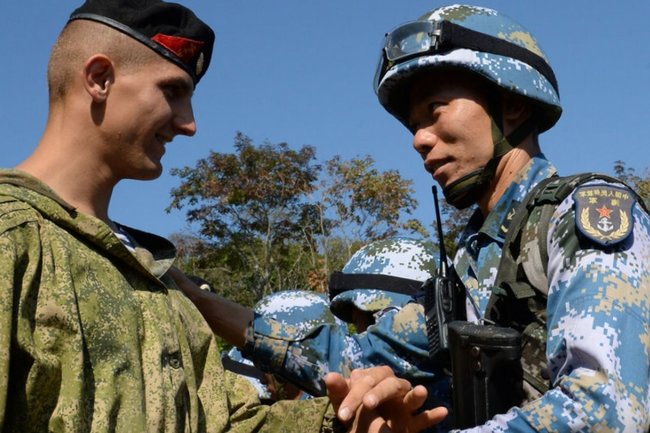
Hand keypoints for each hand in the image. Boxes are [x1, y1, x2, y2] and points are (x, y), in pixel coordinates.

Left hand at [324, 366, 447, 432]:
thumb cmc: (354, 409)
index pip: (365, 381)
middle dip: (378, 393)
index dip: (353, 396)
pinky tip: (443, 412)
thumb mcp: (344, 402)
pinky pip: (424, 419)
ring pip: (411, 397)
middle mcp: (391, 387)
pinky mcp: (411, 423)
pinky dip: (433, 415)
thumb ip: (339, 390)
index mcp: (374, 378)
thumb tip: (329, 376)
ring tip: (422, 391)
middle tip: (367, 405)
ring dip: (416, 395)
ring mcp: (403, 405)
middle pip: (389, 384)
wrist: (364, 428)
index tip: (342, 415)